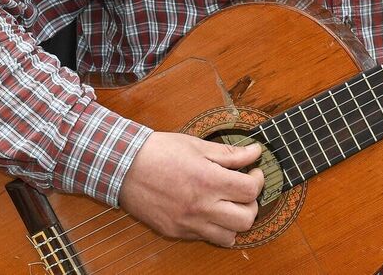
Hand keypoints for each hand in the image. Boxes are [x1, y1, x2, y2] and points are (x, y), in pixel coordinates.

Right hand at [118, 131, 264, 246]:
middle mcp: (200, 207)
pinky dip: (213, 228)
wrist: (123, 167)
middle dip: (251, 204)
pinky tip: (208, 211)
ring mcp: (187, 223)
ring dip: (234, 221)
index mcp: (208, 181)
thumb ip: (229, 154)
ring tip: (227, 204)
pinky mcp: (175, 232)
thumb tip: (254, 152)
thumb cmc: (159, 152)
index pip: (250, 191)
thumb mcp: (197, 146)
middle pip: (246, 219)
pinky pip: (205, 238)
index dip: (258, 180)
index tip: (253, 172)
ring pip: (228, 237)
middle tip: (243, 190)